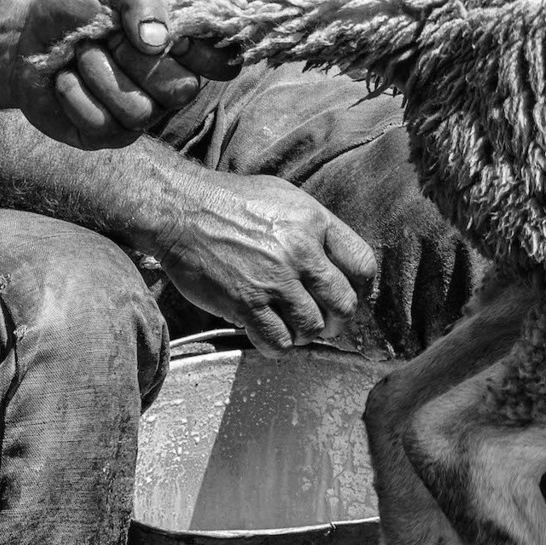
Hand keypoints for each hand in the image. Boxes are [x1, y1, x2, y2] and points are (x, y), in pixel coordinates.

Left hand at [13, 0, 238, 148]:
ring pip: (139, 110)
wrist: (24, 36)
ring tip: (80, 56)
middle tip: (107, 38)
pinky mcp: (105, 135)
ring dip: (99, 74)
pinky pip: (102, 124)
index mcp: (177, 46)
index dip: (204, 54)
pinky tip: (65, 80)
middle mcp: (166, 84)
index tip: (172, 36)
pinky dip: (75, 94)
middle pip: (181, 89)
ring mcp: (138, 114)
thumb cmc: (73, 8)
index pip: (222, 64)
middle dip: (135, 59)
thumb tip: (160, 39)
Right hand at [148, 170, 376, 355]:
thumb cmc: (231, 202)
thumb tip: (337, 263)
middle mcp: (299, 252)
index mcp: (314, 222)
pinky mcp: (246, 303)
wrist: (182, 209)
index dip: (360, 287)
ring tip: (288, 324)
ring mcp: (273, 280)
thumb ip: (314, 229)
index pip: (363, 264)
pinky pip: (277, 342)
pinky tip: (266, 333)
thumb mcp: (284, 199)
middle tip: (322, 321)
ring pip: (312, 328)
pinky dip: (277, 345)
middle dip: (337, 320)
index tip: (347, 296)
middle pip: (344, 305)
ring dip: (303, 333)